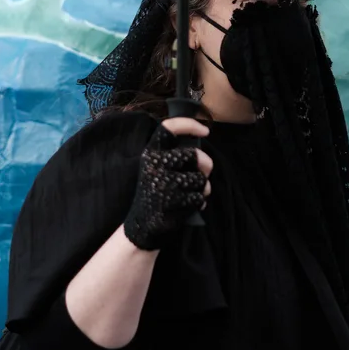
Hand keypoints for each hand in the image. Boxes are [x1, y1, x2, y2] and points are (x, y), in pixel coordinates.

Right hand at [122, 118, 212, 249]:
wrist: (142, 225)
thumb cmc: (157, 191)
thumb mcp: (159, 168)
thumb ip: (177, 156)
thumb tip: (203, 150)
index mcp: (151, 152)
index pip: (169, 127)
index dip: (190, 124)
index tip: (206, 130)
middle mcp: (154, 164)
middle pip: (194, 155)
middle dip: (206, 165)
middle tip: (204, 172)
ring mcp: (162, 183)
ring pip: (200, 179)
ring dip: (202, 188)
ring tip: (191, 194)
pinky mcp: (170, 202)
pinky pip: (198, 197)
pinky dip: (199, 203)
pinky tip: (188, 206)